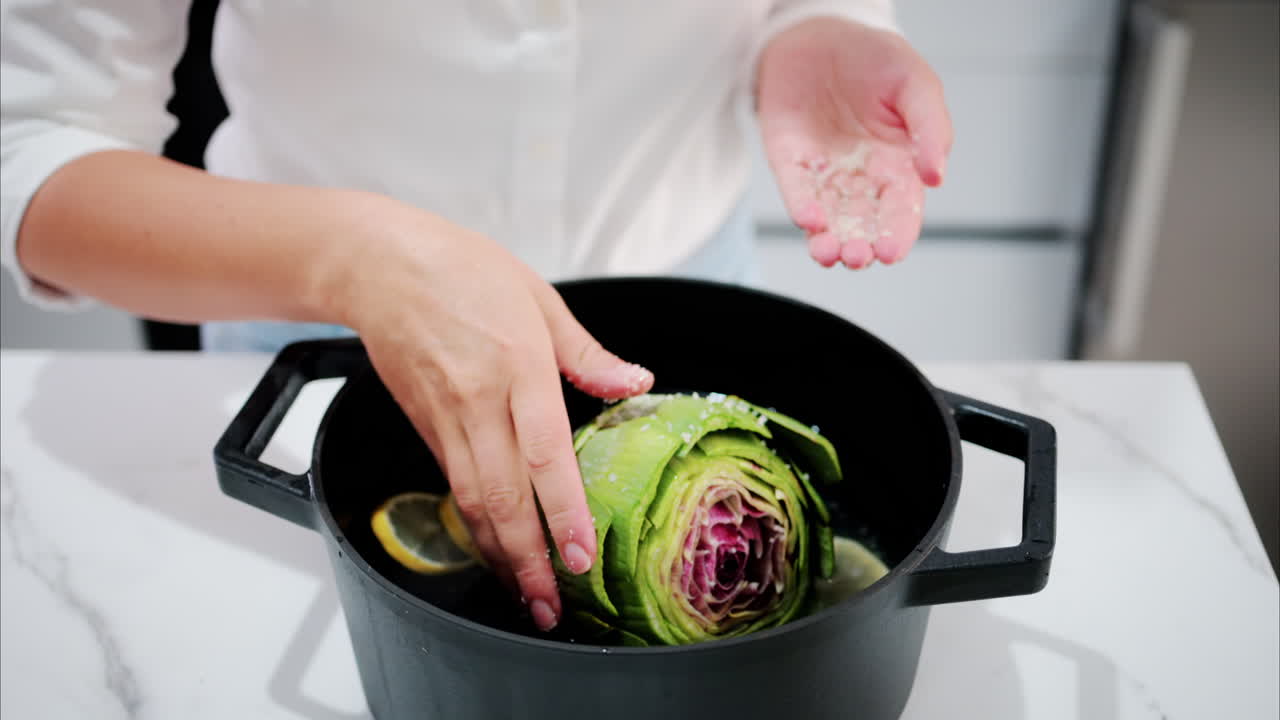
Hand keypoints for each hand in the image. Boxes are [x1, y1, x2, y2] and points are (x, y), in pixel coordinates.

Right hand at [331, 198, 653, 631]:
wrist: (380, 265)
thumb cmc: (463, 269)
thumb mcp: (540, 298)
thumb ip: (588, 354)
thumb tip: (636, 383)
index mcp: (518, 365)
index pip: (546, 454)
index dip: (563, 513)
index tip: (580, 556)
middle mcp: (479, 400)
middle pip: (503, 496)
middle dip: (528, 560)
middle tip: (551, 606)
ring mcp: (446, 418)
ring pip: (472, 502)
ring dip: (499, 556)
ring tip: (525, 596)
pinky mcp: (425, 426)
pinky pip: (453, 486)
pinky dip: (475, 526)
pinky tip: (494, 550)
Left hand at [756, 18, 952, 268]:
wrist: (820, 35)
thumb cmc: (875, 59)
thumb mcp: (916, 84)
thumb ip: (931, 128)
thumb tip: (937, 176)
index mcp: (899, 166)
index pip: (902, 213)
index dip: (898, 236)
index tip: (892, 252)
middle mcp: (861, 179)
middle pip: (863, 226)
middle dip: (860, 247)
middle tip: (858, 255)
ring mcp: (824, 174)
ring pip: (827, 221)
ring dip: (827, 242)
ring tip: (829, 251)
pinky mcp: (791, 164)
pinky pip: (797, 193)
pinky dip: (802, 209)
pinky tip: (809, 219)